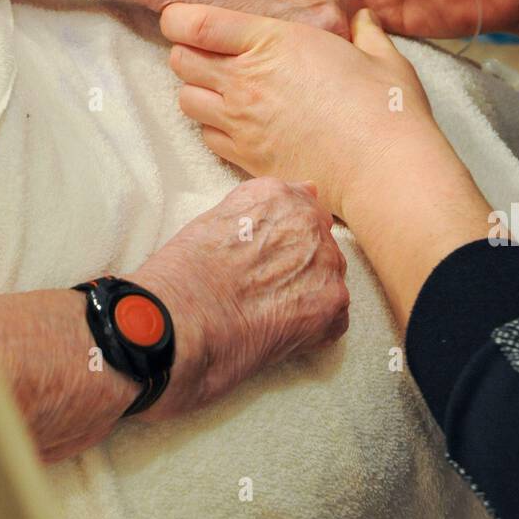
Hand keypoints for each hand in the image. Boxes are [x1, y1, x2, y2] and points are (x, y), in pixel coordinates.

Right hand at [131, 179, 349, 418]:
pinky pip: (334, 316)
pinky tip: (279, 329)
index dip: (286, 240)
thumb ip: (269, 203)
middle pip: (320, 245)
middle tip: (263, 289)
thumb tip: (309, 189)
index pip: (305, 211)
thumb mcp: (219, 217)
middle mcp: (309, 223)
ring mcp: (326, 264)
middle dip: (299, 266)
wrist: (184, 320)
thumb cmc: (187, 273)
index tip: (268, 258)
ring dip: (306, 294)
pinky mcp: (332, 305)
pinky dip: (313, 327)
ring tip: (267, 310)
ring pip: (329, 279)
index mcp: (280, 197)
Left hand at [162, 3, 492, 323]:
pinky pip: (207, 136)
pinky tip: (239, 123)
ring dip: (198, 91)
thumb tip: (363, 17)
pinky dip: (213, 127)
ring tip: (225, 89)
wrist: (385, 171)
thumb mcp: (380, 56)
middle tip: (211, 52)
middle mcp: (247, 80)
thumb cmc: (387, 108)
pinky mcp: (246, 158)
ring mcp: (242, 122)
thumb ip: (365, 31)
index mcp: (273, 41)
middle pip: (180, 60)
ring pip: (186, 100)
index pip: (194, 24)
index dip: (178, 18)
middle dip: (188, 52)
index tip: (183, 18)